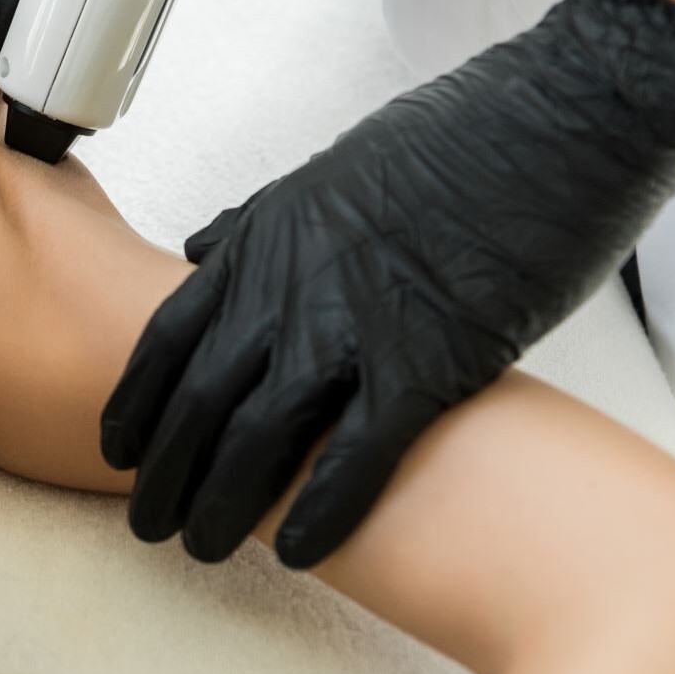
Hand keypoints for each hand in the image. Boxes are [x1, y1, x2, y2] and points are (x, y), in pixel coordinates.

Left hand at [101, 0, 674, 568]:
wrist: (557, 120)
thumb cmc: (458, 141)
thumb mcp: (329, 172)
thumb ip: (260, 223)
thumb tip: (202, 251)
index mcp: (263, 242)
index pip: (166, 338)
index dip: (136, 405)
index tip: (118, 450)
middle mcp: (288, 288)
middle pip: (196, 400)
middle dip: (163, 473)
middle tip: (149, 522)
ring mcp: (352, 327)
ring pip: (256, 436)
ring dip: (220, 503)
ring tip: (201, 548)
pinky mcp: (426, 362)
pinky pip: (354, 455)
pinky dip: (320, 510)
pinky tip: (296, 553)